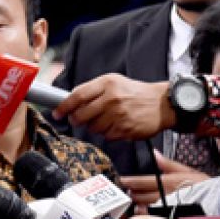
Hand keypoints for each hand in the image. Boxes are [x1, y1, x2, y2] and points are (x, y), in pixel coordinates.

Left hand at [53, 74, 173, 140]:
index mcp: (107, 84)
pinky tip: (116, 125)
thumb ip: (92, 89)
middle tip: (77, 120)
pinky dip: (107, 133)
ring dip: (94, 127)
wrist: (162, 103)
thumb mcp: (113, 82)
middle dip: (75, 120)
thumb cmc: (133, 93)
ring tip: (105, 120)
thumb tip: (68, 100)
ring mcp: (119, 115)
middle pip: (81, 115)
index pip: (77, 96)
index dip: (64, 107)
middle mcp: (112, 98)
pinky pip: (106, 136)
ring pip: (93, 128)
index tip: (57, 113)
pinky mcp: (126, 129)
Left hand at [119, 151, 210, 208]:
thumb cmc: (204, 186)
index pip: (142, 182)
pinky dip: (145, 215)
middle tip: (125, 191)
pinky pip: (152, 217)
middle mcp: (163, 196)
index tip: (121, 180)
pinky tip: (142, 213)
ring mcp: (166, 209)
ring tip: (132, 202)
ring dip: (136, 204)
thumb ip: (168, 164)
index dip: (130, 181)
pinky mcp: (169, 218)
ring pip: (144, 207)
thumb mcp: (187, 171)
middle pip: (140, 195)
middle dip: (131, 193)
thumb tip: (154, 153)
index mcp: (166, 182)